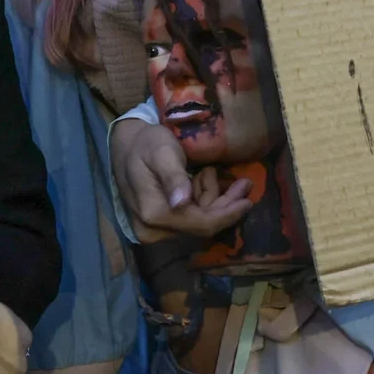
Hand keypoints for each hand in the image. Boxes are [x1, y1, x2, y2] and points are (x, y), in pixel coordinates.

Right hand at [109, 117, 251, 243]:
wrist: (125, 145)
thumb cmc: (145, 144)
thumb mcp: (162, 153)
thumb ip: (173, 177)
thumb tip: (181, 203)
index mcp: (153, 213)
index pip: (199, 224)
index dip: (227, 215)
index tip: (248, 201)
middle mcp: (153, 228)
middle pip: (201, 225)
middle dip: (225, 205)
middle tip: (244, 183)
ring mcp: (155, 228)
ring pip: (198, 221)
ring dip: (213, 199)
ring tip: (211, 171)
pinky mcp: (159, 223)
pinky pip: (190, 217)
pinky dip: (201, 199)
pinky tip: (200, 178)